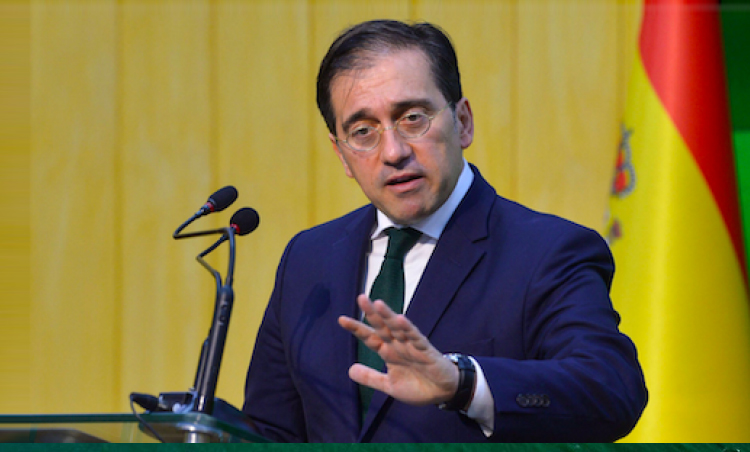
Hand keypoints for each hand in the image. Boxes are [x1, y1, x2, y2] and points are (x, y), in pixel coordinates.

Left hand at [338, 294, 459, 405]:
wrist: (442, 393)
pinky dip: (408, 329)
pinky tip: (400, 319)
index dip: (357, 328)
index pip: (370, 337)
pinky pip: (416, 337)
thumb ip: (371, 377)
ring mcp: (412, 346)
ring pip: (398, 328)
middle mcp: (398, 345)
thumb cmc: (417, 386)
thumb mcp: (389, 385)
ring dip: (388, 316)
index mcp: (388, 352)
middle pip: (382, 326)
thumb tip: (349, 369)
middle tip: (361, 298)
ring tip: (378, 303)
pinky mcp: (426, 350)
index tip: (341, 319)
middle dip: (371, 313)